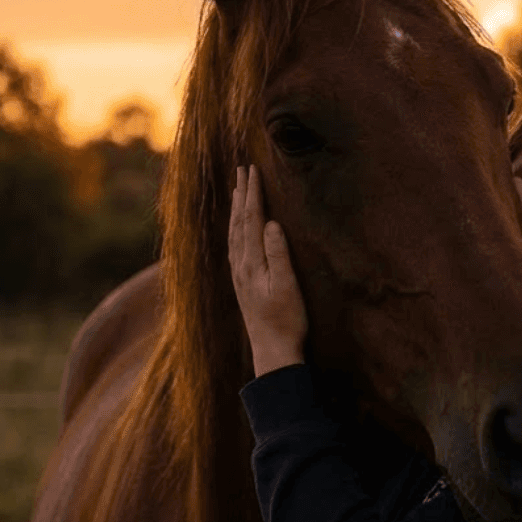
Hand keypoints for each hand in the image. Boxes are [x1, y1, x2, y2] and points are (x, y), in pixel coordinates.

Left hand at [228, 164, 308, 375]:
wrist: (273, 351)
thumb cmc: (286, 320)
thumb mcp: (287, 285)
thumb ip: (277, 253)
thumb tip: (270, 223)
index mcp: (251, 262)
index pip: (251, 219)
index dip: (253, 194)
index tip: (253, 170)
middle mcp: (240, 265)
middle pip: (238, 222)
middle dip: (241, 194)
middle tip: (241, 170)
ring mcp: (239, 275)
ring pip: (234, 233)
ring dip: (235, 210)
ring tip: (237, 191)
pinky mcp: (242, 283)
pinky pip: (234, 246)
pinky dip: (235, 229)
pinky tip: (237, 229)